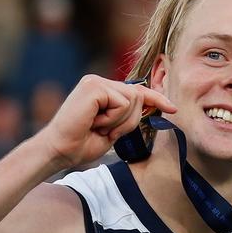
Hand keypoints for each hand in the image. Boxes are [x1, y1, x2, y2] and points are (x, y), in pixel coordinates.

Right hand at [36, 74, 175, 169]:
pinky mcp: (94, 86)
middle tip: (106, 132)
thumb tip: (150, 106)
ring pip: (132, 100)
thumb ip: (128, 117)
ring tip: (99, 127)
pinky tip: (95, 123)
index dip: (156, 99)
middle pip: (138, 96)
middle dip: (130, 121)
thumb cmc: (80, 145)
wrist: (59, 150)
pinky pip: (122, 103)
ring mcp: (95, 82)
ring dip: (120, 122)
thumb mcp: (112, 130)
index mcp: (102, 91)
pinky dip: (113, 119)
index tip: (172, 108)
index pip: (136, 91)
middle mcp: (99, 82)